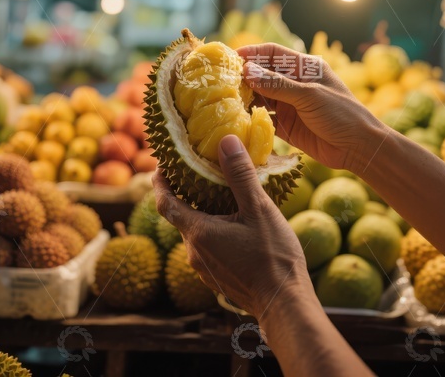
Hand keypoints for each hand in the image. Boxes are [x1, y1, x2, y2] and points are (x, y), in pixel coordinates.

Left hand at [154, 134, 312, 317]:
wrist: (284, 303)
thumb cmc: (272, 256)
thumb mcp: (258, 209)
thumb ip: (240, 175)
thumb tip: (226, 141)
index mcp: (198, 233)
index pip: (165, 204)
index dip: (160, 183)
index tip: (160, 166)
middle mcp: (194, 252)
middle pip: (181, 218)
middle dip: (186, 195)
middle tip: (197, 173)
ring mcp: (205, 269)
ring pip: (197, 234)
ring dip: (202, 215)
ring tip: (220, 196)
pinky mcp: (218, 278)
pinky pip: (209, 249)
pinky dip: (214, 232)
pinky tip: (235, 225)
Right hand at [237, 43, 381, 173]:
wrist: (358, 148)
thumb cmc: (341, 114)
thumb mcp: (309, 96)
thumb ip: (277, 85)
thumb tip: (247, 71)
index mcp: (305, 68)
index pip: (273, 53)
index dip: (252, 53)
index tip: (231, 58)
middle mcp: (295, 84)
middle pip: (263, 74)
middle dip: (244, 76)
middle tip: (221, 81)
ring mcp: (290, 105)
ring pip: (261, 97)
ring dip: (246, 98)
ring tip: (225, 100)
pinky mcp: (287, 126)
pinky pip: (265, 119)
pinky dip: (252, 118)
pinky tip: (237, 119)